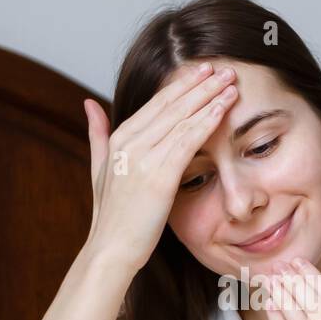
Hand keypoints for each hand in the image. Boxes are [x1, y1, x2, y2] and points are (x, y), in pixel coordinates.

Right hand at [82, 61, 238, 272]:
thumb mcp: (99, 170)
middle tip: (224, 68)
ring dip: (209, 96)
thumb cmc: (112, 217)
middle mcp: (129, 143)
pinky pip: (188, 140)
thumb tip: (88, 104)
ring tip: (231, 82)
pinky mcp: (158, 176)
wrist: (111, 251)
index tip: (203, 71)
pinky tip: (225, 107)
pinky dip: (207, 120)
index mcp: (119, 139)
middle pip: (171, 104)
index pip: (156, 103)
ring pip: (182, 117)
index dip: (182, 85)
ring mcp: (142, 158)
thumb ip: (97, 135)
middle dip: (200, 84)